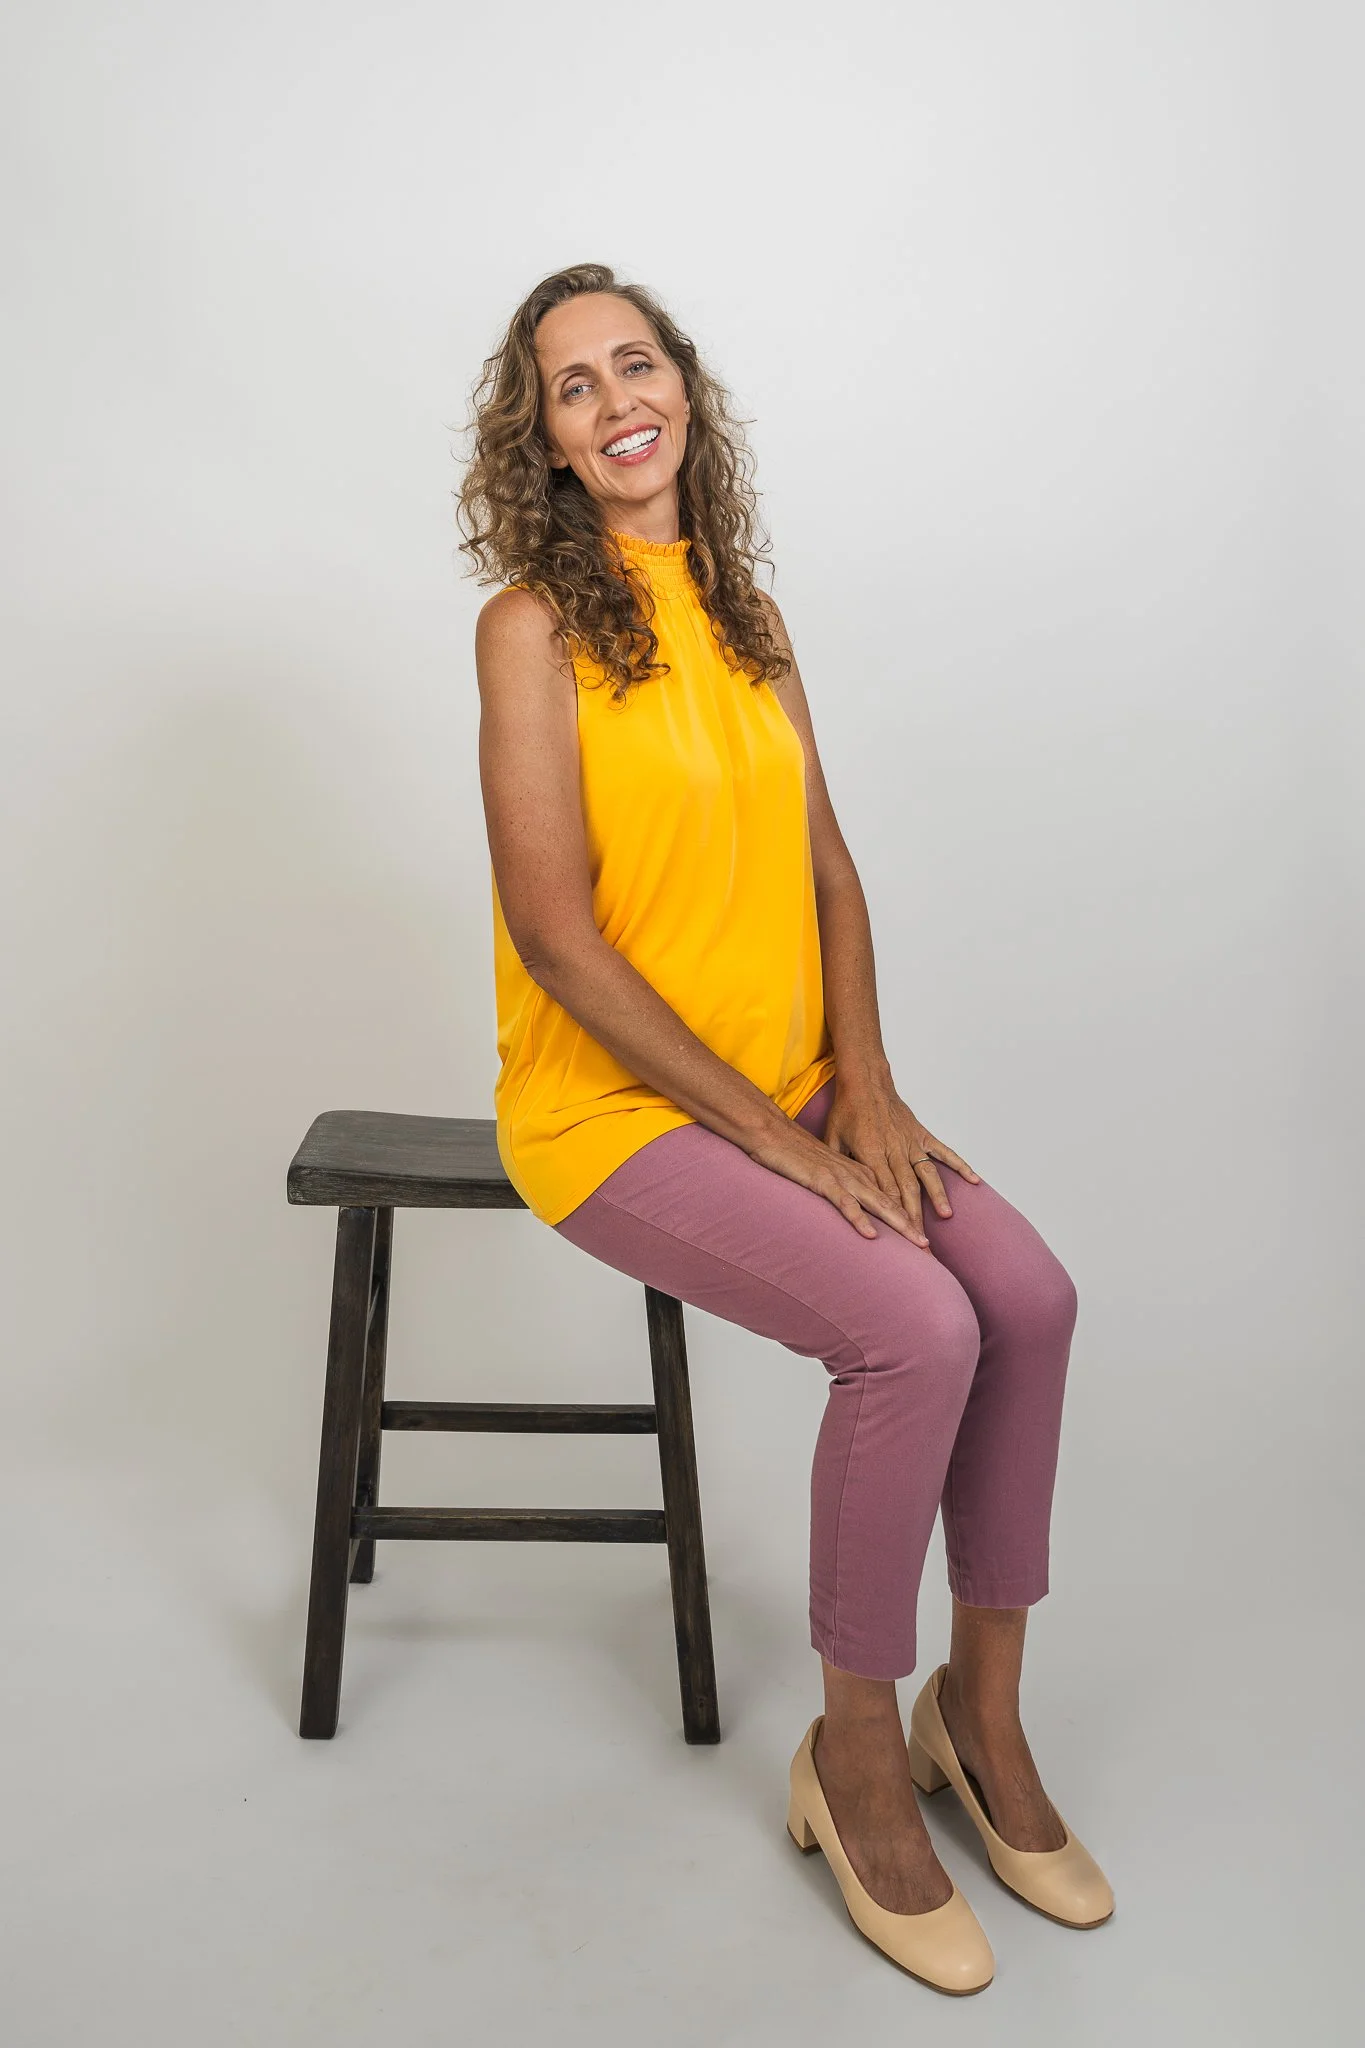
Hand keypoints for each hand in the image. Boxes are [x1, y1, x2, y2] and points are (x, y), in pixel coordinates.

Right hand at [744, 1106, 929, 1245]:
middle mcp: (859, 1173)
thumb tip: (857, 1206)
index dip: (911, 1220)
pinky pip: (845, 1202)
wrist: (772, 1132)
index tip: (923, 1243)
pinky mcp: (823, 1180)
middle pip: (895, 1202)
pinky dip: (859, 1218)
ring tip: (919, 1244)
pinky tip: (871, 1235)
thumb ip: (845, 1185)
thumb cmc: (797, 1152)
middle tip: (931, 1251)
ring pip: (878, 1202)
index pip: (894, 1198)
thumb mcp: (829, 1170)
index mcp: (863, 1170)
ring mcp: (842, 1176)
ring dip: (900, 1224)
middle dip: (915, 1227)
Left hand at [823, 1073, 980, 1246]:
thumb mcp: (832, 1138)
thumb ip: (835, 1165)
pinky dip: (959, 1164)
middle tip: (922, 1238)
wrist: (865, 1081)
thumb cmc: (847, 1110)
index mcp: (870, 1154)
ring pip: (926, 1173)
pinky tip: (973, 1180)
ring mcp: (910, 1141)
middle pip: (906, 1189)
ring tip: (946, 1215)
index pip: (883, 1192)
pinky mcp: (920, 1134)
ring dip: (936, 1194)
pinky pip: (942, 1151)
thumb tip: (831, 1191)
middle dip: (915, 1217)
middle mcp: (894, 1150)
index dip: (892, 1216)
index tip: (899, 1237)